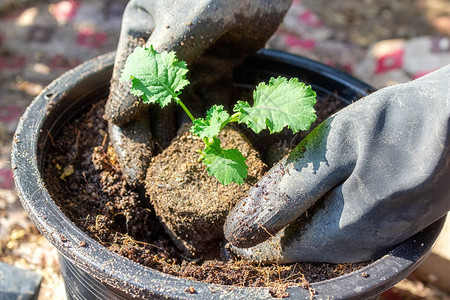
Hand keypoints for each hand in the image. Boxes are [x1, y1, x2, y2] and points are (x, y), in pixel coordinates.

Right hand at [105, 0, 291, 185]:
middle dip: (156, 144)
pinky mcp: (221, 65)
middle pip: (153, 106)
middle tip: (159, 183)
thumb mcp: (185, 22)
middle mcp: (163, 52)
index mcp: (141, 36)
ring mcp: (194, 61)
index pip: (127, 93)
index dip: (129, 135)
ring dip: (186, 138)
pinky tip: (218, 147)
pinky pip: (215, 101)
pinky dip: (217, 122)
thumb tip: (118, 115)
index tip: (135, 172)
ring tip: (188, 172)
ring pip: (185, 108)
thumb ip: (157, 66)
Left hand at [224, 65, 449, 263]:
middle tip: (256, 229)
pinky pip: (360, 242)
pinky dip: (334, 233)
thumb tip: (251, 220)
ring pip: (337, 250)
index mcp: (356, 217)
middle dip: (282, 241)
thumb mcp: (336, 141)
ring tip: (287, 222)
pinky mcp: (406, 228)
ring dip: (307, 238)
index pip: (294, 244)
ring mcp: (394, 236)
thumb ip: (295, 184)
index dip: (263, 238)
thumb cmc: (395, 120)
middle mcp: (376, 238)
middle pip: (315, 253)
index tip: (236, 234)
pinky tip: (326, 215)